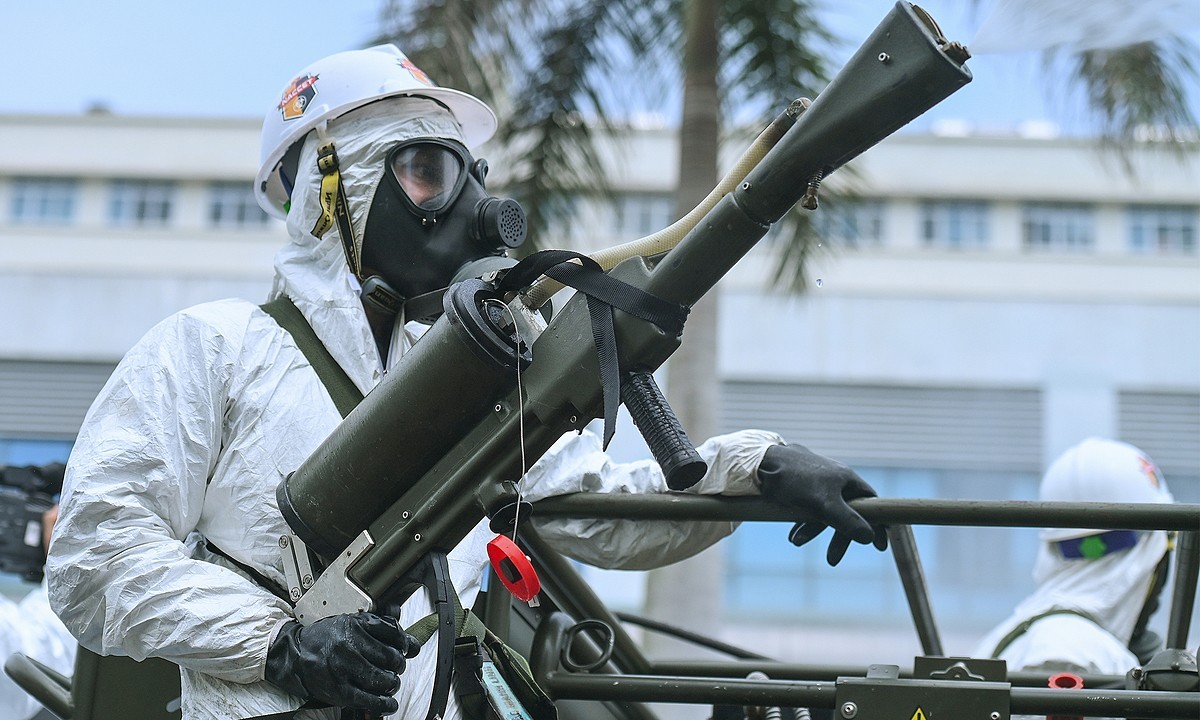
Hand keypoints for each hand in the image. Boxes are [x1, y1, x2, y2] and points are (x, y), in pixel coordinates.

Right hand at [265, 612, 419, 713]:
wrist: (295, 654)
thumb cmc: (326, 638)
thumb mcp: (352, 623)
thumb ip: (382, 629)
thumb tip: (413, 644)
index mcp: (355, 626)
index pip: (394, 634)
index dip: (404, 644)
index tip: (404, 648)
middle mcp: (349, 646)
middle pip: (391, 658)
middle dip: (398, 665)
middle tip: (395, 667)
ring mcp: (344, 670)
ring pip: (383, 679)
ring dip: (392, 683)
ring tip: (389, 682)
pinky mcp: (339, 691)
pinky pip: (370, 700)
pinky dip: (385, 703)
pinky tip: (389, 702)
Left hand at [757, 443, 887, 565]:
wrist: (761, 461)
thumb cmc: (795, 479)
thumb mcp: (823, 504)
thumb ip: (847, 520)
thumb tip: (869, 537)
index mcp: (847, 480)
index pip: (872, 505)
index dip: (878, 525)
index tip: (880, 546)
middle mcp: (836, 480)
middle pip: (847, 513)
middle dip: (839, 537)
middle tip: (832, 560)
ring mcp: (819, 484)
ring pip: (825, 513)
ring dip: (813, 531)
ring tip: (796, 542)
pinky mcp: (802, 487)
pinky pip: (809, 509)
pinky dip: (803, 523)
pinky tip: (792, 535)